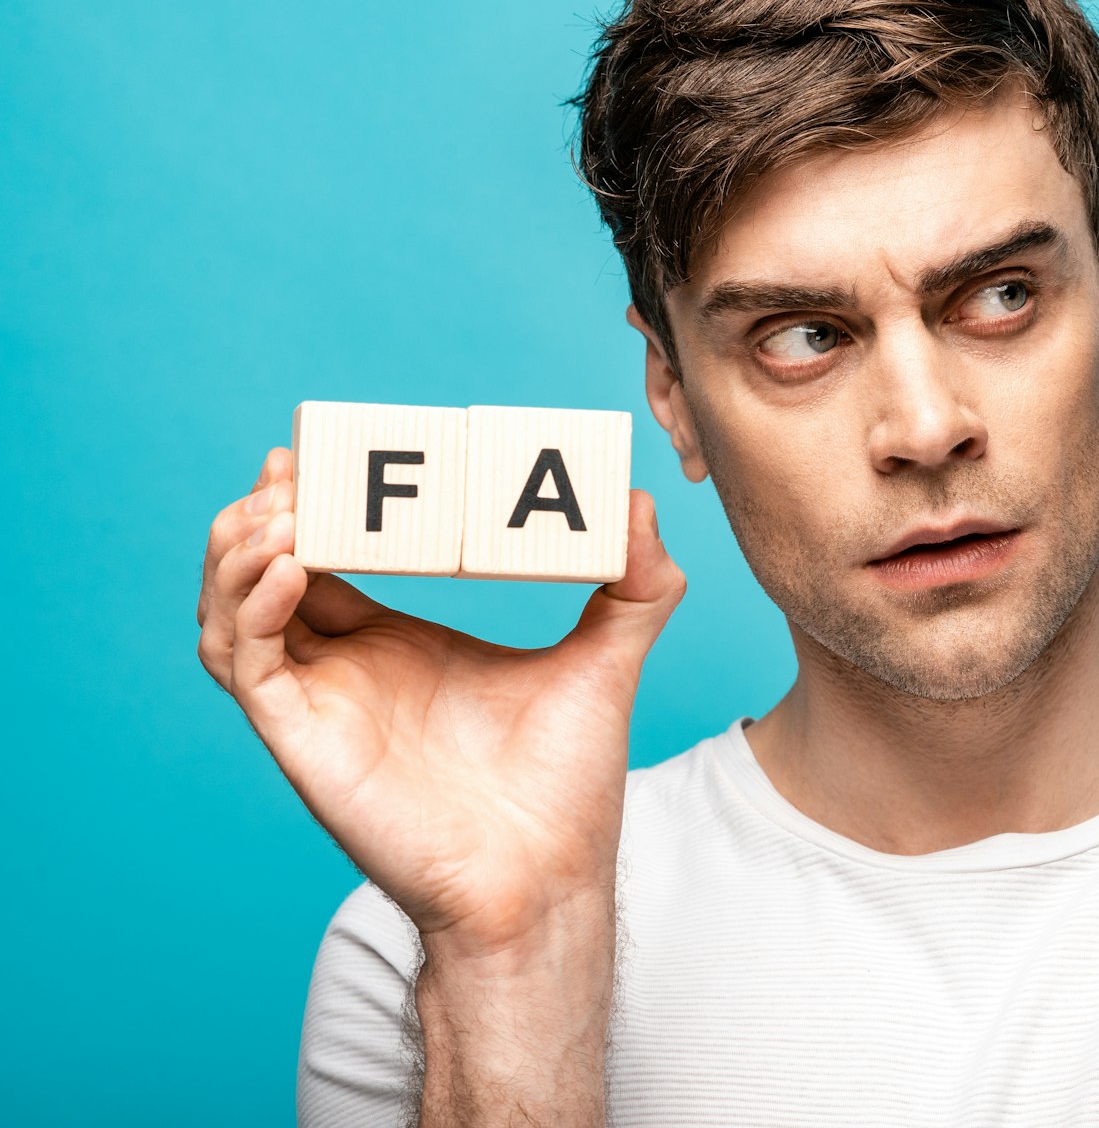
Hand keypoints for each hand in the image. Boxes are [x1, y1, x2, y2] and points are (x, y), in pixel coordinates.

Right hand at [196, 446, 685, 953]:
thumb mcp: (609, 657)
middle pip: (263, 572)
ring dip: (241, 550)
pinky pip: (246, 664)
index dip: (316, 502)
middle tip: (293, 464)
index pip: (331, 554)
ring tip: (283, 506)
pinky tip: (292, 564)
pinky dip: (252, 605)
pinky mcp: (304, 740)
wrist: (549, 875)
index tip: (321, 447)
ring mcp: (321, 704)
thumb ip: (634, 583)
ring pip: (231, 613)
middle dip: (266, 510)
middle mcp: (349, 669)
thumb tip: (642, 504)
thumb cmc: (568, 785)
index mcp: (399, 642)